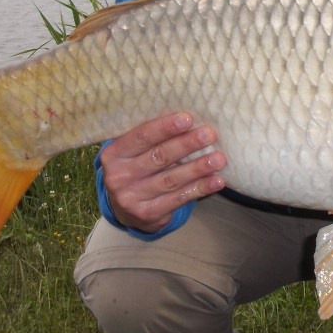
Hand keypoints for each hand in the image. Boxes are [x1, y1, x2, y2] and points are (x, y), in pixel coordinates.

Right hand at [99, 112, 225, 231]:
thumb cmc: (136, 168)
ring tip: (219, 158)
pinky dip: (200, 189)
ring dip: (198, 168)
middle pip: (158, 157)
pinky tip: (216, 180)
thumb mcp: (132, 152)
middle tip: (210, 135)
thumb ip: (151, 137)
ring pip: (171, 179)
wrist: (124, 209)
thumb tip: (188, 118)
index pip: (141, 137)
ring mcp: (132, 198)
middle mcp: (118, 176)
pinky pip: (178, 198)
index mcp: (114, 154)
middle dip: (186, 145)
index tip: (188, 119)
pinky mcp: (148, 214)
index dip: (165, 127)